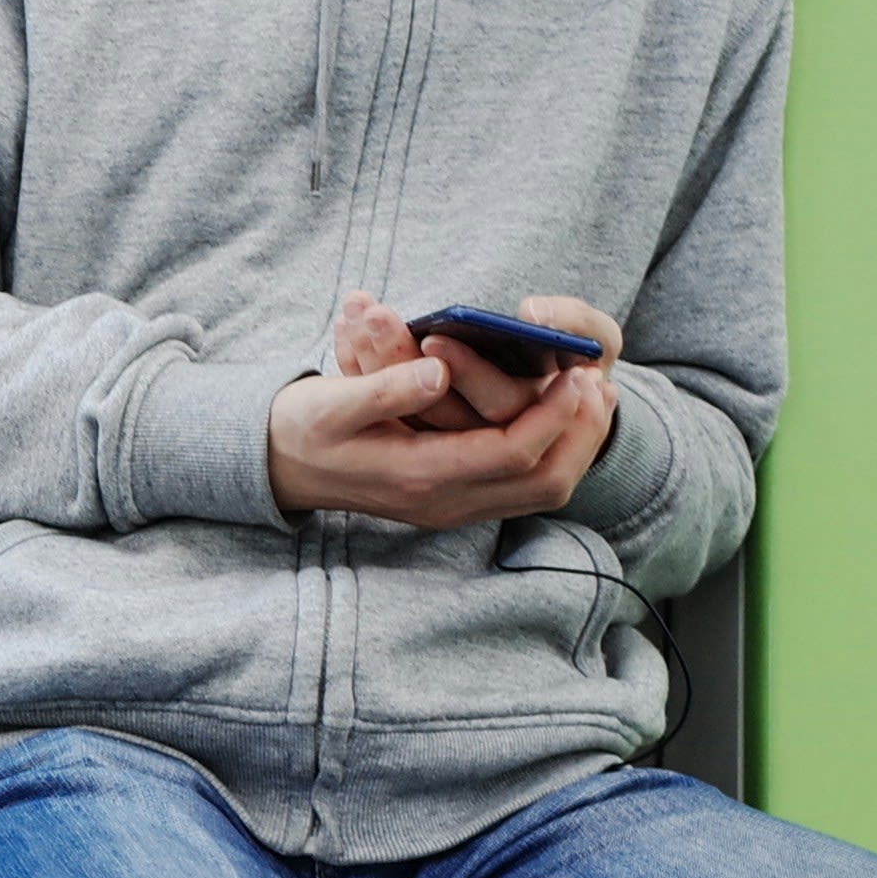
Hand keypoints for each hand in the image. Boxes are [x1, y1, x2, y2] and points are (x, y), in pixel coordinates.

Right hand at [269, 292, 621, 528]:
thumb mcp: (331, 402)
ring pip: (540, 491)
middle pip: (543, 482)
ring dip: (574, 445)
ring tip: (593, 395)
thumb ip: (385, 387)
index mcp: (418, 475)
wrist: (276, 467)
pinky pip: (521, 488)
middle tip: (600, 383)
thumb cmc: (302, 427)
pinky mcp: (451, 499)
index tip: (577, 372)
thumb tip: (437, 371)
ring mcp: (448, 507)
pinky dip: (552, 452)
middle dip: (582, 434)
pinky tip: (559, 415)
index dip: (554, 414)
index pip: (514, 453)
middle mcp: (442, 501)